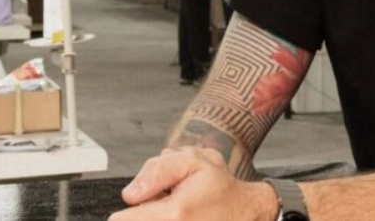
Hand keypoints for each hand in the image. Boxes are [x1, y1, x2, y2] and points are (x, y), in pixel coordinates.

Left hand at [109, 147, 276, 220]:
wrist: (243, 212)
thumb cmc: (221, 188)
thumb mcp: (195, 160)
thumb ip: (157, 169)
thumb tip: (130, 194)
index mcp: (174, 214)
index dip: (130, 205)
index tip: (149, 198)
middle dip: (146, 205)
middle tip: (170, 198)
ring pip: (144, 219)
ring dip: (154, 211)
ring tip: (177, 206)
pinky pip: (157, 220)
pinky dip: (164, 216)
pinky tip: (180, 213)